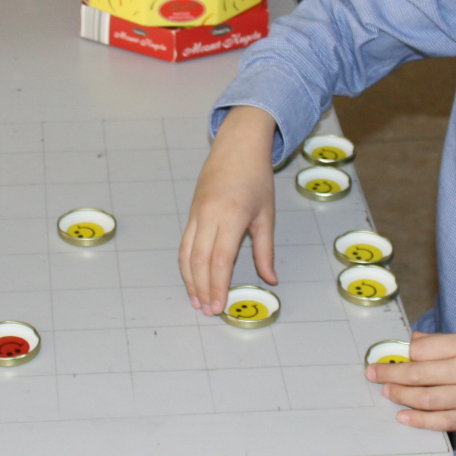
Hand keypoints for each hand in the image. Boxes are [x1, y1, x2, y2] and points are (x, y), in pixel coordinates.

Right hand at [179, 107, 277, 314]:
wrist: (238, 145)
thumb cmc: (256, 177)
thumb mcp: (266, 215)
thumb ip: (265, 250)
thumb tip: (270, 279)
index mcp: (231, 216)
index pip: (220, 260)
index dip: (218, 286)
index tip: (220, 305)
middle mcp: (208, 216)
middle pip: (199, 261)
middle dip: (202, 288)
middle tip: (207, 310)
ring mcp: (196, 213)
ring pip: (186, 254)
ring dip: (189, 280)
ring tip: (196, 300)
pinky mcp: (191, 212)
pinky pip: (184, 243)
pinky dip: (186, 264)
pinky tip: (192, 278)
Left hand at [369, 332, 455, 431]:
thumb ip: (448, 343)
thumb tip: (415, 343)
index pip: (423, 349)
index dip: (402, 352)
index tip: (389, 354)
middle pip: (418, 374)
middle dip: (390, 373)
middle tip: (373, 373)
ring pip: (426, 399)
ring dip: (401, 395)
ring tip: (387, 391)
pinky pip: (443, 422)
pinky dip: (420, 421)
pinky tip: (404, 416)